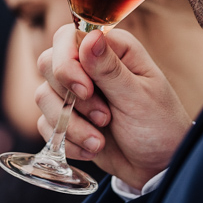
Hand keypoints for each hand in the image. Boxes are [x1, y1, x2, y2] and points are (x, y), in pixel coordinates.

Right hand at [36, 24, 190, 189]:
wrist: (158, 166)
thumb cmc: (159, 125)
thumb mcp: (138, 97)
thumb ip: (110, 69)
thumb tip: (90, 37)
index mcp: (111, 49)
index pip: (68, 38)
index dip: (68, 63)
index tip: (86, 91)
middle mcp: (88, 65)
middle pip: (48, 64)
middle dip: (70, 98)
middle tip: (104, 118)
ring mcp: (74, 91)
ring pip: (43, 96)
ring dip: (71, 125)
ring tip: (100, 141)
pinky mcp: (66, 117)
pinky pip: (45, 123)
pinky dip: (67, 141)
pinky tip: (92, 148)